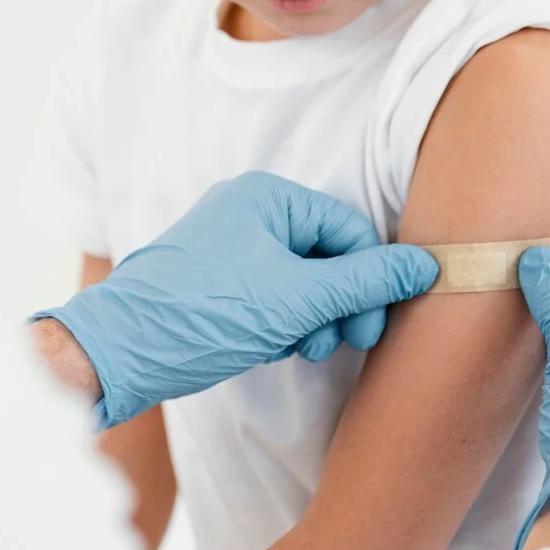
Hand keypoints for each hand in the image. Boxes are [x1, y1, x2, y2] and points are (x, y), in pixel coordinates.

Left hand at [36, 172, 438, 429]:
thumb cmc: (203, 316)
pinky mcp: (217, 280)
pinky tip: (274, 348)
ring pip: (302, 279)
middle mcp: (247, 211)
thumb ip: (365, 282)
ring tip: (301, 348)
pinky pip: (274, 294)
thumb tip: (428, 265)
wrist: (120, 352)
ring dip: (313, 318)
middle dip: (338, 304)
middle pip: (327, 255)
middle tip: (338, 344)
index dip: (369, 281)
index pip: (349, 230)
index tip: (368, 330)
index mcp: (266, 197)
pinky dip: (284, 322)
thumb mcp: (297, 300)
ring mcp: (230, 246)